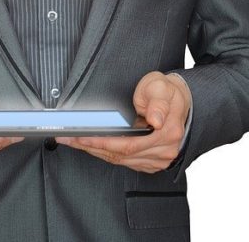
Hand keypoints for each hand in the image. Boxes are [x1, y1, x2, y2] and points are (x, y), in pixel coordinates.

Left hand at [56, 71, 190, 173]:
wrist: (181, 101)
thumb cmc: (168, 92)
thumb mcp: (162, 87)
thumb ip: (158, 102)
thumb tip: (156, 120)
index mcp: (167, 133)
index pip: (128, 145)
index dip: (102, 143)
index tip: (82, 138)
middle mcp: (164, 151)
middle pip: (120, 155)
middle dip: (90, 146)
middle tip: (68, 138)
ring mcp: (158, 159)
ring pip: (119, 160)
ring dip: (94, 151)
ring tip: (73, 141)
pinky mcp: (151, 162)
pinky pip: (124, 162)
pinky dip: (105, 154)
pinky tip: (90, 146)